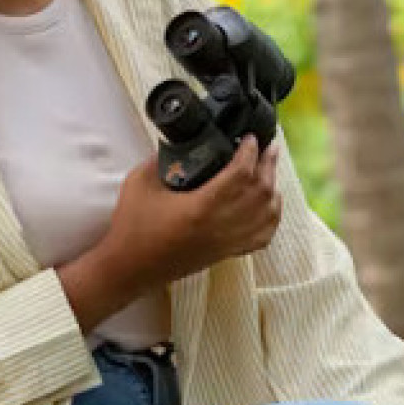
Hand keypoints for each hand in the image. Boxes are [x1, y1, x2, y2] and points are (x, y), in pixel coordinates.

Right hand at [101, 136, 282, 292]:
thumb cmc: (133, 226)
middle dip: (268, 164)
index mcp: (202, 206)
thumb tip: (181, 140)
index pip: (240, 173)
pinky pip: (262, 237)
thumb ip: (162, 157)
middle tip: (269, 146)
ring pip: (267, 214)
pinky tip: (270, 204)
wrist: (129, 268)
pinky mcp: (226, 253)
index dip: (250, 151)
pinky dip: (272, 218)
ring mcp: (227, 242)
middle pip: (261, 191)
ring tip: (270, 169)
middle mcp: (221, 226)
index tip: (250, 137)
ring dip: (274, 188)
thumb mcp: (140, 181)